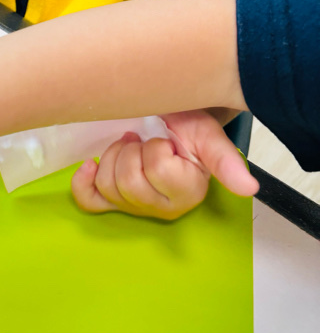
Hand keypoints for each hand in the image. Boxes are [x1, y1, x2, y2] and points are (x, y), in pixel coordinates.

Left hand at [71, 109, 258, 219]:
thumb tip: (249, 187)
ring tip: (130, 147)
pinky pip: (89, 201)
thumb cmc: (191, 131)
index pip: (157, 170)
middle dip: (131, 152)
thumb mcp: (210, 137)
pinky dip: (83, 182)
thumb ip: (227, 161)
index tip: (168, 143)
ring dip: (113, 156)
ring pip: (107, 185)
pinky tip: (90, 164)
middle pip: (126, 180)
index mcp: (188, 193)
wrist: (171, 125)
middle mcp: (161, 208)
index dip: (157, 148)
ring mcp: (134, 207)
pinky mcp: (111, 202)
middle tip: (144, 141)